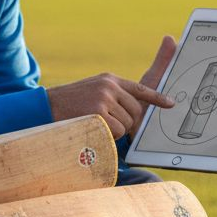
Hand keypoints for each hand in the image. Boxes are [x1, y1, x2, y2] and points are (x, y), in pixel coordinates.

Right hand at [46, 36, 176, 137]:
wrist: (46, 106)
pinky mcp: (99, 111)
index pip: (139, 88)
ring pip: (126, 123)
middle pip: (136, 111)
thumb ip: (112, 97)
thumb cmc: (70, 105)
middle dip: (128, 124)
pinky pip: (117, 131)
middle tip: (110, 127)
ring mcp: (104, 97)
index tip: (170, 104)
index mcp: (110, 79)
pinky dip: (108, 136)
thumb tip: (132, 112)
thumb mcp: (93, 93)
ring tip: (96, 125)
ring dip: (114, 131)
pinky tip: (93, 130)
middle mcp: (109, 86)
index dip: (157, 98)